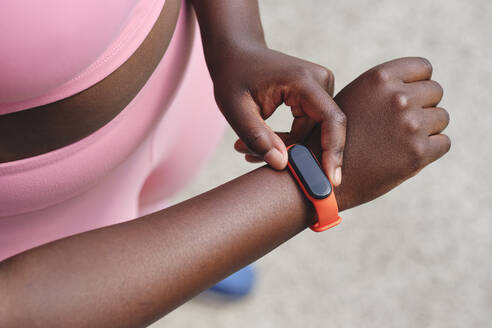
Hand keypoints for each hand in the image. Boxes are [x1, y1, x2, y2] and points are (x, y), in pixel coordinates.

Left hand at [210, 46, 345, 185]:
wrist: (236, 53)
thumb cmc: (233, 77)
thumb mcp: (236, 109)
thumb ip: (257, 137)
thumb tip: (282, 165)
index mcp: (303, 80)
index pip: (330, 120)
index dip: (333, 152)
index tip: (331, 181)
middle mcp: (320, 80)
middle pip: (321, 130)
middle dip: (296, 153)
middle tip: (253, 161)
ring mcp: (321, 86)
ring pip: (314, 132)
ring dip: (288, 147)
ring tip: (248, 151)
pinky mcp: (316, 95)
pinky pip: (310, 126)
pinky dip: (290, 139)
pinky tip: (265, 143)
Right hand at [306, 57, 450, 209]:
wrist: (320, 177)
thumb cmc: (333, 139)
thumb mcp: (353, 99)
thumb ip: (382, 91)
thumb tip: (415, 88)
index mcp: (379, 78)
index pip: (424, 67)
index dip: (417, 83)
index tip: (407, 99)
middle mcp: (397, 97)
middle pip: (435, 91)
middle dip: (423, 106)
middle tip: (401, 125)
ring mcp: (409, 125)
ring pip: (441, 118)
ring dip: (426, 129)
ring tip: (399, 141)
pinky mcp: (417, 153)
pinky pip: (442, 143)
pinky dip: (429, 151)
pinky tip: (404, 156)